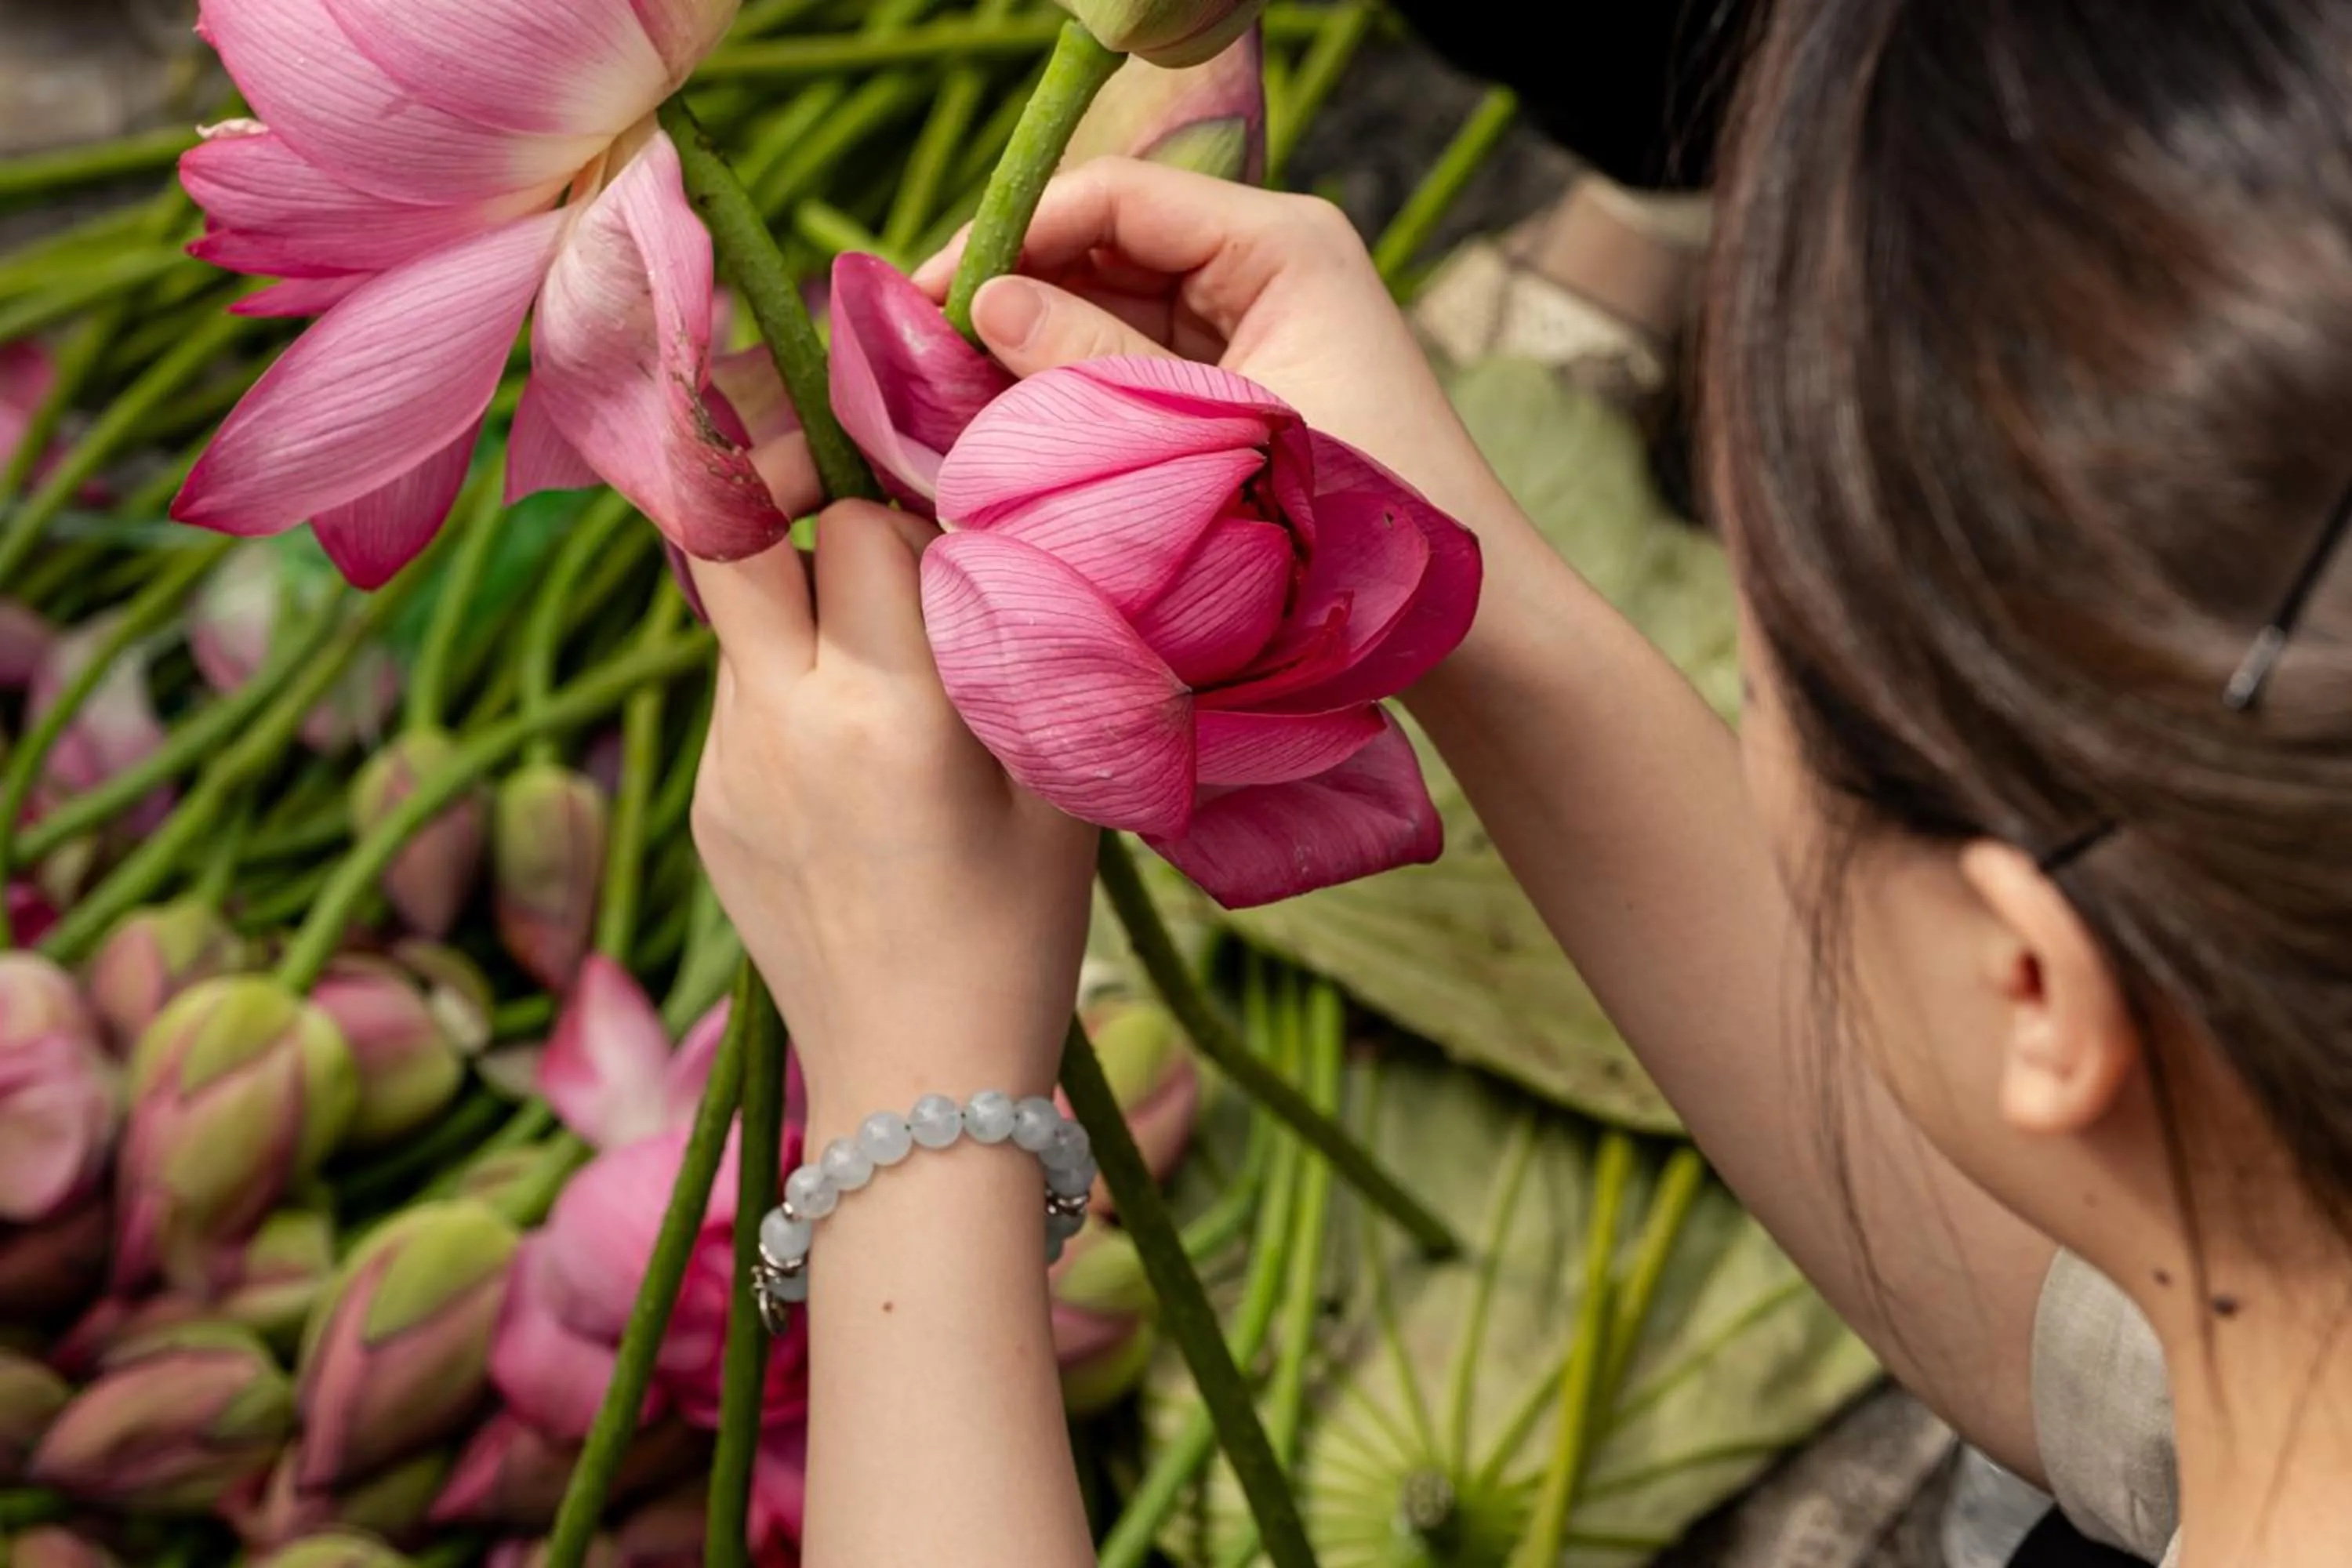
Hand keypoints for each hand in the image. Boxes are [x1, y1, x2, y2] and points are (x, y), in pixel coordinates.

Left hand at [686, 498, 1097, 1136]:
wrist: (917, 1090)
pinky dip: (787, 684)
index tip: (949, 546)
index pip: (854, 525)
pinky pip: (737, 696)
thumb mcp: (1059, 795)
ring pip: (735, 615)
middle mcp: (783, 725)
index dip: (904, 515)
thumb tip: (1006, 550)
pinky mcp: (703, 808)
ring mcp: (727, 768)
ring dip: (797, 602)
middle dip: (786, 502)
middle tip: (851, 521)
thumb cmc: (1019, 941)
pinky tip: (853, 758)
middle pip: (732, 535)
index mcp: (887, 716)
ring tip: (878, 671)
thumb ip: (1028, 662)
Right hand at [914, 157, 1521, 532]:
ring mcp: (1254, 330)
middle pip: (1106, 245)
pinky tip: (1008, 427)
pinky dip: (1069, 391)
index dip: (1011, 233)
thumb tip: (981, 305)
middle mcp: (1268, 267)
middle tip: (917, 353)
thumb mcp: (1209, 431)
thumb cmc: (1362, 522)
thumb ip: (1093, 364)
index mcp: (1283, 242)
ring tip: (945, 396)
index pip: (1116, 198)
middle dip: (1010, 291)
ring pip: (1110, 309)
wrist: (1467, 626)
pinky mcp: (1239, 392)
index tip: (925, 295)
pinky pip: (1132, 367)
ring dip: (1030, 347)